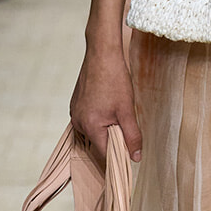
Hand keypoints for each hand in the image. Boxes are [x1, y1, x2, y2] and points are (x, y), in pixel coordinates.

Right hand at [70, 46, 141, 161]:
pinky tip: (109, 106)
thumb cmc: (114, 79)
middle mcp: (78, 122)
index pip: (104, 154)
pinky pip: (89, 120)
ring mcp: (75, 113)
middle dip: (114, 140)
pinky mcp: (75, 105)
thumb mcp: (127, 110)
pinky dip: (100, 119)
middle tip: (127, 127)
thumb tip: (135, 157)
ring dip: (107, 128)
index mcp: (90, 126)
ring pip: (94, 131)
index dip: (119, 156)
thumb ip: (132, 136)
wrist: (102, 54)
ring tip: (117, 112)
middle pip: (98, 143)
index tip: (130, 155)